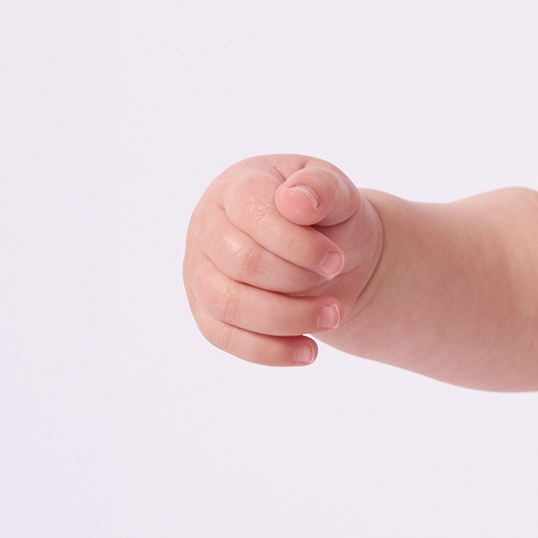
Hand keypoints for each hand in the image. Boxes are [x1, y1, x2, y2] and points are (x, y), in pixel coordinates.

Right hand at [183, 156, 383, 366]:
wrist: (330, 256)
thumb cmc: (328, 218)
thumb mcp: (338, 194)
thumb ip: (322, 187)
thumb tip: (295, 201)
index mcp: (237, 186)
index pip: (253, 214)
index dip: (297, 243)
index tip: (336, 259)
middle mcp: (207, 226)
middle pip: (241, 262)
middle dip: (297, 280)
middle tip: (336, 284)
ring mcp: (199, 269)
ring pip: (227, 304)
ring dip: (286, 318)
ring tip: (333, 317)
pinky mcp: (204, 309)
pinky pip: (222, 337)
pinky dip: (267, 351)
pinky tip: (308, 350)